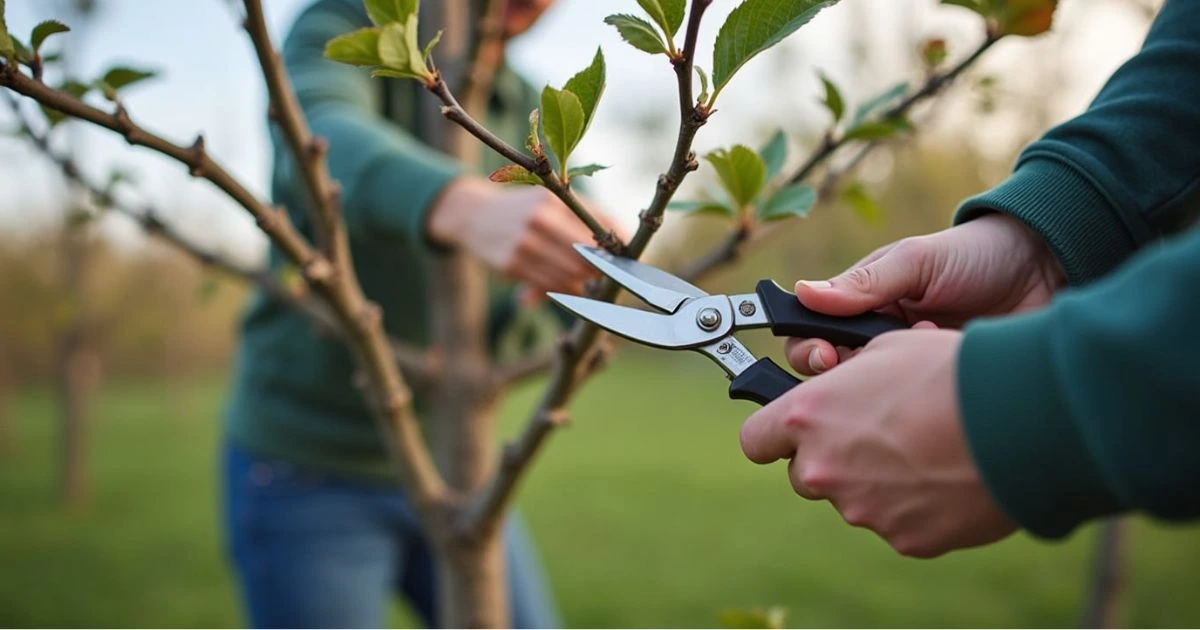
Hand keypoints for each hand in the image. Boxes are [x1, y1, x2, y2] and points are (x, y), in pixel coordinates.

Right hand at [428, 178, 625, 297]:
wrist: (472, 214)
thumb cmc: (524, 209)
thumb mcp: (552, 201)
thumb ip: (588, 217)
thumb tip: (627, 242)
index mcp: (555, 200)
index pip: (598, 229)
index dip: (619, 252)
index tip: (637, 267)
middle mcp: (541, 219)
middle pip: (587, 257)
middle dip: (606, 275)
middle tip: (620, 287)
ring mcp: (524, 242)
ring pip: (569, 276)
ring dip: (586, 289)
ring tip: (597, 293)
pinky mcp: (511, 264)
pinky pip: (548, 286)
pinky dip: (564, 294)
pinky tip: (572, 294)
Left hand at [740, 326, 1016, 557]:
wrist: (1017, 418)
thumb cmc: (950, 371)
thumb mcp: (885, 349)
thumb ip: (842, 383)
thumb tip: (837, 390)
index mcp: (809, 416)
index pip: (755, 440)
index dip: (773, 434)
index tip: (790, 429)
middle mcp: (824, 468)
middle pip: (804, 474)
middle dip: (830, 457)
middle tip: (874, 433)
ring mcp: (861, 509)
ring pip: (852, 499)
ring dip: (874, 481)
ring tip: (925, 449)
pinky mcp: (903, 538)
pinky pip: (896, 522)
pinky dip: (914, 505)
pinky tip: (947, 475)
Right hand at [788, 213, 1064, 374]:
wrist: (1046, 271)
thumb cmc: (976, 256)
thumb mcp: (917, 262)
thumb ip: (864, 282)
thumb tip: (804, 293)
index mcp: (860, 305)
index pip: (811, 334)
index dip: (808, 350)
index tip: (824, 355)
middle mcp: (876, 340)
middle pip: (829, 376)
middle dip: (837, 378)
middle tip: (861, 367)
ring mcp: (906, 369)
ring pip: (868, 399)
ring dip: (883, 383)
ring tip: (920, 351)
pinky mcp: (936, 392)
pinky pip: (912, 410)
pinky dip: (918, 397)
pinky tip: (940, 372)